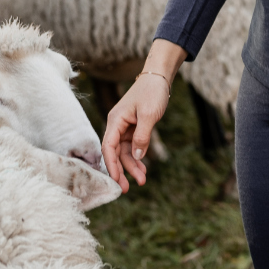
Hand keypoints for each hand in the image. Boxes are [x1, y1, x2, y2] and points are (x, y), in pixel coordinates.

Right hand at [101, 41, 184, 190]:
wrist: (159, 78)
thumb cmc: (152, 92)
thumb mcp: (149, 115)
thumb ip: (142, 136)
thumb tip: (136, 156)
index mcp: (115, 121)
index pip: (108, 147)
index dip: (111, 165)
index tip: (116, 180)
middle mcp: (117, 125)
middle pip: (115, 152)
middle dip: (121, 170)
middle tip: (126, 189)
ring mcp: (125, 127)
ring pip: (125, 152)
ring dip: (132, 166)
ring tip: (142, 181)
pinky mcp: (134, 128)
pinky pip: (133, 147)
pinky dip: (138, 158)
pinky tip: (143, 169)